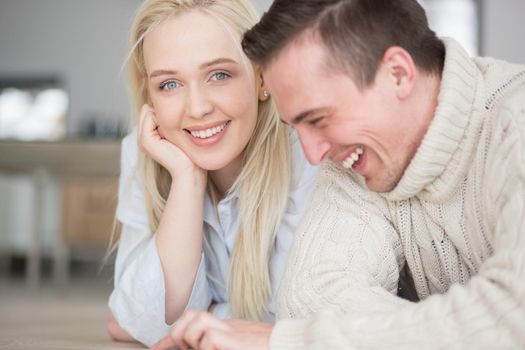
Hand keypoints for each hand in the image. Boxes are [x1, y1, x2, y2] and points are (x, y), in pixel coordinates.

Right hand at [139, 104, 204, 180]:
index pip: (151, 109)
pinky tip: (171, 133)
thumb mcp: (178, 131)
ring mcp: (142, 139)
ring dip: (164, 115)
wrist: (190, 169)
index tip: (179, 124)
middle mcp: (143, 136)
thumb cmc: (189, 152)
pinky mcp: (145, 140)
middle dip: (162, 112)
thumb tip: (166, 102)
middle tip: (177, 128)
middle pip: (148, 108)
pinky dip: (163, 118)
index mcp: (150, 135)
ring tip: (174, 132)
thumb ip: (169, 119)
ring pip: (148, 110)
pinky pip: (150, 115)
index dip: (165, 111)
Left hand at [150, 310, 272, 349]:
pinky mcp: (234, 338)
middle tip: (181, 348)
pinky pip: (209, 338)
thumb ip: (220, 343)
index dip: (170, 338)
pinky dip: (207, 347)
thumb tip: (202, 346)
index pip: (191, 324)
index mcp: (224, 328)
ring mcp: (229, 329)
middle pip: (190, 315)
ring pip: (196, 322)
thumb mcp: (236, 344)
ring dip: (192, 339)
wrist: (286, 343)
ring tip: (201, 349)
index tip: (157, 348)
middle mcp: (224, 325)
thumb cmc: (264, 346)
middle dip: (178, 333)